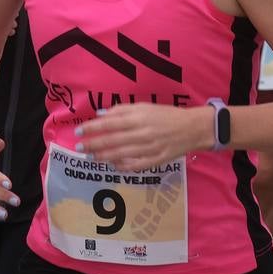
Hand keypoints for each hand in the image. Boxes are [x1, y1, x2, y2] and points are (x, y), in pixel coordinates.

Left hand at [74, 103, 208, 171]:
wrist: (193, 128)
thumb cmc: (166, 115)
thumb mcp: (145, 107)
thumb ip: (123, 110)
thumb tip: (101, 115)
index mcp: (140, 118)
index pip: (110, 123)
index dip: (93, 128)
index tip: (79, 131)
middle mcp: (143, 133)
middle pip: (113, 140)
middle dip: (93, 144)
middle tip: (79, 147)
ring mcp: (150, 149)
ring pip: (121, 155)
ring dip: (103, 157)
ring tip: (91, 157)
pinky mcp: (156, 161)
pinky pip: (135, 166)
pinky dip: (122, 166)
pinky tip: (112, 165)